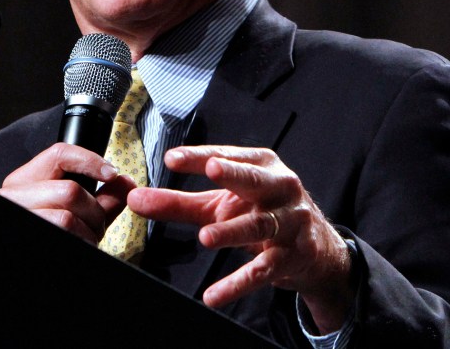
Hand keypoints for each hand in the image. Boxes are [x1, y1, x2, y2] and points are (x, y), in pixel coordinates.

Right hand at [0, 142, 135, 243]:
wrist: (29, 268)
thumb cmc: (53, 232)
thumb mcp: (76, 212)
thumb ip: (101, 198)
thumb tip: (126, 182)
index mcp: (24, 181)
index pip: (58, 154)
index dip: (90, 160)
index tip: (111, 173)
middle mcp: (14, 197)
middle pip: (70, 191)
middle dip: (95, 212)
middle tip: (97, 226)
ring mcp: (21, 217)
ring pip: (67, 217)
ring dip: (88, 232)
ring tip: (85, 238)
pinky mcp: (30, 234)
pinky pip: (65, 234)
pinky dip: (82, 242)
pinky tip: (78, 244)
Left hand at [126, 145, 353, 332]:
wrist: (314, 248)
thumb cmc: (260, 212)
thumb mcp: (218, 204)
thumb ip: (176, 202)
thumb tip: (135, 199)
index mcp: (260, 165)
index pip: (226, 156)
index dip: (200, 157)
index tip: (172, 158)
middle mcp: (279, 187)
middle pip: (255, 179)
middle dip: (234, 174)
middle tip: (213, 170)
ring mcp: (291, 220)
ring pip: (260, 225)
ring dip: (233, 231)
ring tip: (206, 237)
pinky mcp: (294, 254)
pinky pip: (264, 269)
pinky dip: (239, 282)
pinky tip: (215, 294)